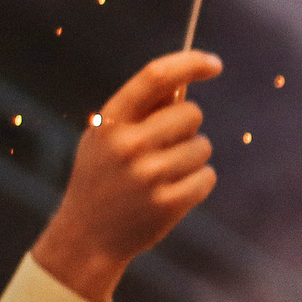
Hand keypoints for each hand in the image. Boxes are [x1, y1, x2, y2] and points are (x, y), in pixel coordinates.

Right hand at [30, 51, 223, 301]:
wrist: (87, 237)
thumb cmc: (103, 178)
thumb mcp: (104, 138)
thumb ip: (139, 110)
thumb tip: (185, 82)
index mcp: (110, 122)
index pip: (155, 77)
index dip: (190, 64)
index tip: (215, 64)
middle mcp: (128, 145)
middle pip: (191, 113)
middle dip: (187, 126)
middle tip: (164, 147)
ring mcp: (148, 176)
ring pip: (202, 146)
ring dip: (192, 158)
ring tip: (161, 175)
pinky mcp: (168, 203)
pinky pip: (207, 177)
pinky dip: (198, 183)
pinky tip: (172, 192)